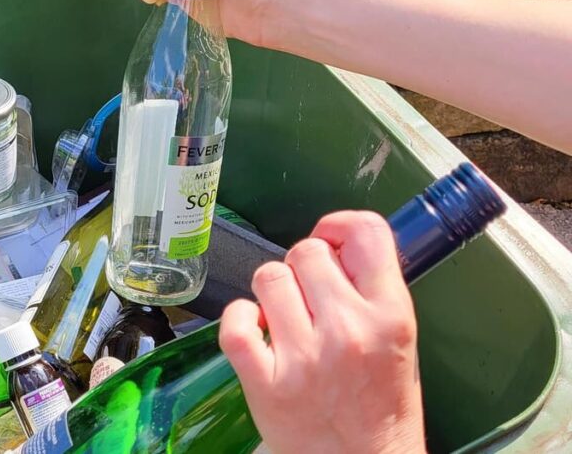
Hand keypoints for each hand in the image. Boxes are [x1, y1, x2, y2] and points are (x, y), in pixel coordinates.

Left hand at [218, 211, 425, 453]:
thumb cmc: (380, 409)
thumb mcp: (398, 342)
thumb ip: (371, 291)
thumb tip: (333, 244)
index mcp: (390, 317)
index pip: (367, 234)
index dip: (340, 226)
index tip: (330, 237)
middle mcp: (347, 331)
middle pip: (307, 251)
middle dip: (304, 268)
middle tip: (309, 297)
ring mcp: (303, 357)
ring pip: (268, 277)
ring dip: (273, 292)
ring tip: (286, 318)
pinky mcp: (265, 382)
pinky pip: (235, 321)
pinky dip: (239, 319)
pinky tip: (256, 331)